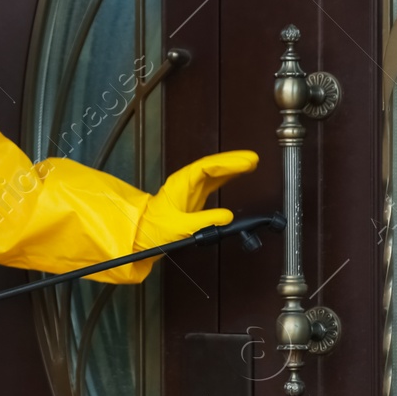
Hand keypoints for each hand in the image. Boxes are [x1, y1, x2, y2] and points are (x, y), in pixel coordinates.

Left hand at [135, 150, 259, 250]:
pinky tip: (237, 175)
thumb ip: (205, 221)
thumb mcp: (181, 227)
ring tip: (250, 164)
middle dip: (233, 161)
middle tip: (253, 160)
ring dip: (231, 167)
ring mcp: (190, 187)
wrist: (142, 236)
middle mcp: (186, 182)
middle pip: (212, 165)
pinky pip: (213, 181)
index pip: (206, 167)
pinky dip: (226, 177)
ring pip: (213, 171)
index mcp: (180, 183)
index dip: (227, 163)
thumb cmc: (155, 230)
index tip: (244, 162)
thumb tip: (227, 217)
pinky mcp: (193, 196)